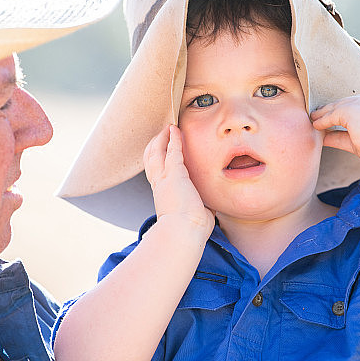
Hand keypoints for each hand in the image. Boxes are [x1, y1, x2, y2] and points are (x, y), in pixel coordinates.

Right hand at [144, 125, 214, 240]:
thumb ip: (199, 207)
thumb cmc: (191, 230)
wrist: (184, 232)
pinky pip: (173, 150)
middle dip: (155, 145)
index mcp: (163, 194)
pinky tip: (175, 129)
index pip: (156, 173)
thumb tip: (208, 209)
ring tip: (168, 128)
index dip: (157, 162)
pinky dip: (173, 138)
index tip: (162, 153)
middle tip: (161, 134)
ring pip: (156, 152)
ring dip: (161, 138)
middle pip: (150, 159)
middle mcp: (160, 184)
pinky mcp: (174, 174)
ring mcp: (165, 178)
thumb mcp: (194, 215)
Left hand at [310, 93, 359, 163]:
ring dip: (323, 114)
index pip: (357, 105)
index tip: (331, 117)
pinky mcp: (352, 110)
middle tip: (317, 116)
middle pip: (345, 103)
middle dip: (331, 110)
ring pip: (337, 107)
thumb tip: (325, 137)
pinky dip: (323, 121)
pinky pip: (333, 115)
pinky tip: (315, 126)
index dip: (342, 111)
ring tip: (313, 120)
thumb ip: (342, 136)